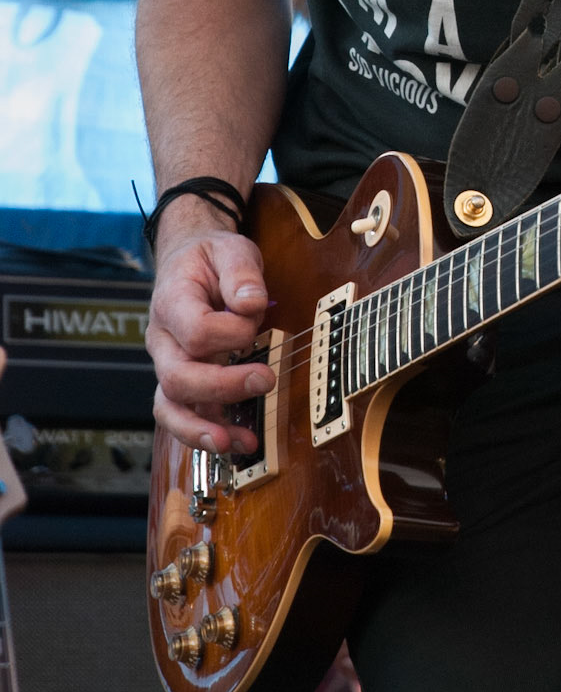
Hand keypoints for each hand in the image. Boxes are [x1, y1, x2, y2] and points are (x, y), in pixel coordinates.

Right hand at [145, 207, 273, 453]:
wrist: (188, 262)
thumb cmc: (211, 258)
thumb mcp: (230, 248)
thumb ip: (240, 272)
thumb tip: (250, 304)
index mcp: (172, 302)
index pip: (196, 330)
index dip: (232, 332)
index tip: (256, 318)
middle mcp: (163, 339)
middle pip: (178, 377)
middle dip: (222, 386)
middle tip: (265, 380)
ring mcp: (168, 364)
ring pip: (170, 406)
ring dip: (201, 429)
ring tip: (236, 443)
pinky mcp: (182, 381)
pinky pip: (184, 415)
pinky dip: (207, 433)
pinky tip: (238, 443)